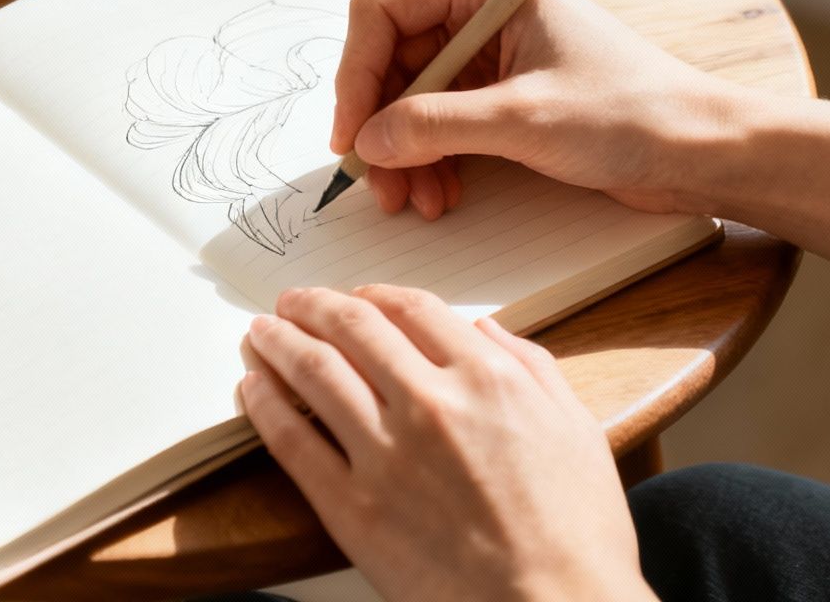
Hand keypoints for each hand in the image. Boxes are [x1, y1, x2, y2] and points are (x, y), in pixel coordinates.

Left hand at [239, 285, 652, 601]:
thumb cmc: (577, 535)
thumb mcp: (576, 430)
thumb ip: (531, 366)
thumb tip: (484, 329)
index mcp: (487, 378)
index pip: (413, 310)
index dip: (375, 295)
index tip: (357, 296)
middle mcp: (429, 402)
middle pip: (353, 329)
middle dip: (315, 306)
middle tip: (293, 302)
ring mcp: (384, 454)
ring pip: (314, 372)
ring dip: (279, 341)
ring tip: (262, 331)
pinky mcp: (351, 507)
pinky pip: (292, 441)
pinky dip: (265, 403)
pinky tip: (252, 385)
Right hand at [331, 0, 740, 218]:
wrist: (700, 149)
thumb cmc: (632, 114)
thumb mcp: (521, 120)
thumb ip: (434, 126)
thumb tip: (369, 141)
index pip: (383, 12)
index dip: (357, 75)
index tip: (353, 134)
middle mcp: (484, 9)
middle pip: (392, 59)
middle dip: (382, 124)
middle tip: (381, 183)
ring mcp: (494, 51)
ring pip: (412, 96)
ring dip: (405, 150)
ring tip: (416, 200)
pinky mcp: (505, 90)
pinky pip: (442, 119)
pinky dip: (432, 157)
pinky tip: (442, 193)